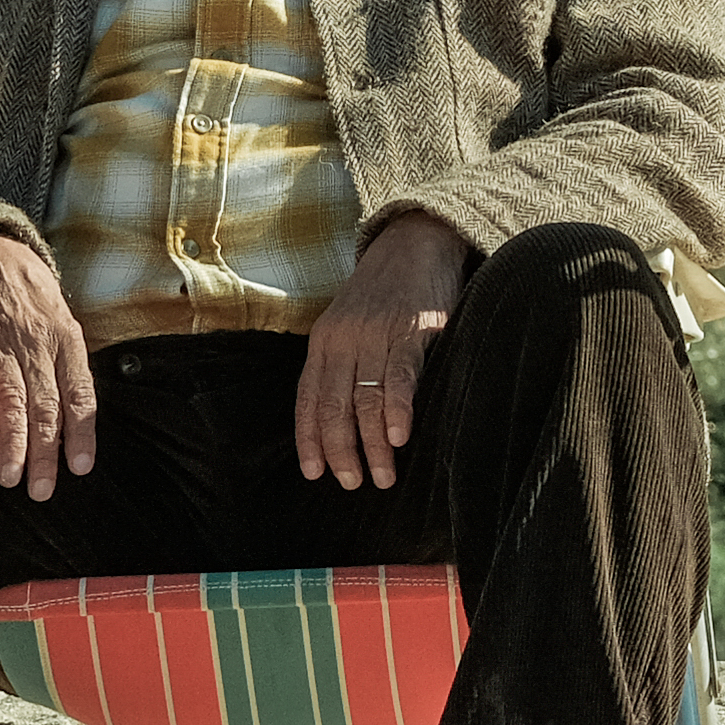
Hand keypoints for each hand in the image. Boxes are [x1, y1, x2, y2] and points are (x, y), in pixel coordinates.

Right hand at [0, 230, 97, 499]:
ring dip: (12, 439)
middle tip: (39, 490)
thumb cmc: (24, 291)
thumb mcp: (58, 319)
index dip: (80, 433)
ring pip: (12, 395)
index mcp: (67, 340)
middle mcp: (37, 342)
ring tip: (9, 475)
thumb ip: (65, 364)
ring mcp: (1, 336)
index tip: (79, 468)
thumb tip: (75, 420)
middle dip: (43, 452)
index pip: (80, 395)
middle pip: (45, 405)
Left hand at [295, 208, 471, 490]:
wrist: (416, 241)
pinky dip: (397, 410)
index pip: (308, 398)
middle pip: (334, 406)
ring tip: (383, 476)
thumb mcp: (350, 323)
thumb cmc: (386, 292)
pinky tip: (399, 438)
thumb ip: (342, 362)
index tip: (315, 473)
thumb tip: (343, 416)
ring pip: (366, 399)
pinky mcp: (412, 329)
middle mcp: (344, 338)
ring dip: (373, 444)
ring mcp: (377, 334)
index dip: (309, 439)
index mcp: (324, 340)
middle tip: (353, 483)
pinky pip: (399, 376)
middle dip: (341, 451)